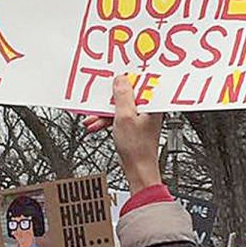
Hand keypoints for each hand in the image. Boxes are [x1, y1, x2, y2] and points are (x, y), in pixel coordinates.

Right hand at [105, 75, 162, 193]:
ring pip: (120, 106)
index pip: (140, 82)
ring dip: (105, 112)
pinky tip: (96, 124)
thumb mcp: (125, 117)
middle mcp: (149, 108)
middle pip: (127, 94)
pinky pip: (119, 116)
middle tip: (99, 100)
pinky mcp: (134, 125)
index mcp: (153, 104)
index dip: (125, 79)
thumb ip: (122, 96)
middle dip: (110, 100)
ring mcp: (141, 117)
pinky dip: (107, 119)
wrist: (138, 169)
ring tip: (93, 118)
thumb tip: (121, 80)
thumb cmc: (137, 148)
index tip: (113, 77)